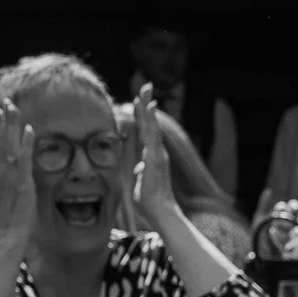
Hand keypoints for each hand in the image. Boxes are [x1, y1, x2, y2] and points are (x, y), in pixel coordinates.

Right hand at [0, 105, 34, 249]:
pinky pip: (25, 159)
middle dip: (2, 120)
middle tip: (6, 102)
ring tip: (14, 109)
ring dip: (11, 125)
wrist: (8, 234)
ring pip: (8, 144)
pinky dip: (26, 143)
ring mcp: (8, 176)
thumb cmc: (5, 217)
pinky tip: (30, 130)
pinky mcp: (21, 182)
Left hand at [130, 84, 178, 229]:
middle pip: (150, 122)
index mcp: (152, 155)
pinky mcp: (155, 156)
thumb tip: (138, 168)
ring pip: (151, 124)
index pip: (147, 130)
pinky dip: (150, 119)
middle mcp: (157, 151)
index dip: (144, 114)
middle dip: (147, 103)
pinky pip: (152, 133)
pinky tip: (149, 107)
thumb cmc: (150, 200)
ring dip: (147, 106)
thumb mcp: (142, 181)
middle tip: (146, 85)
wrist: (160, 211)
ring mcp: (157, 153)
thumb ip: (140, 171)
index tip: (142, 99)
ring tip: (146, 90)